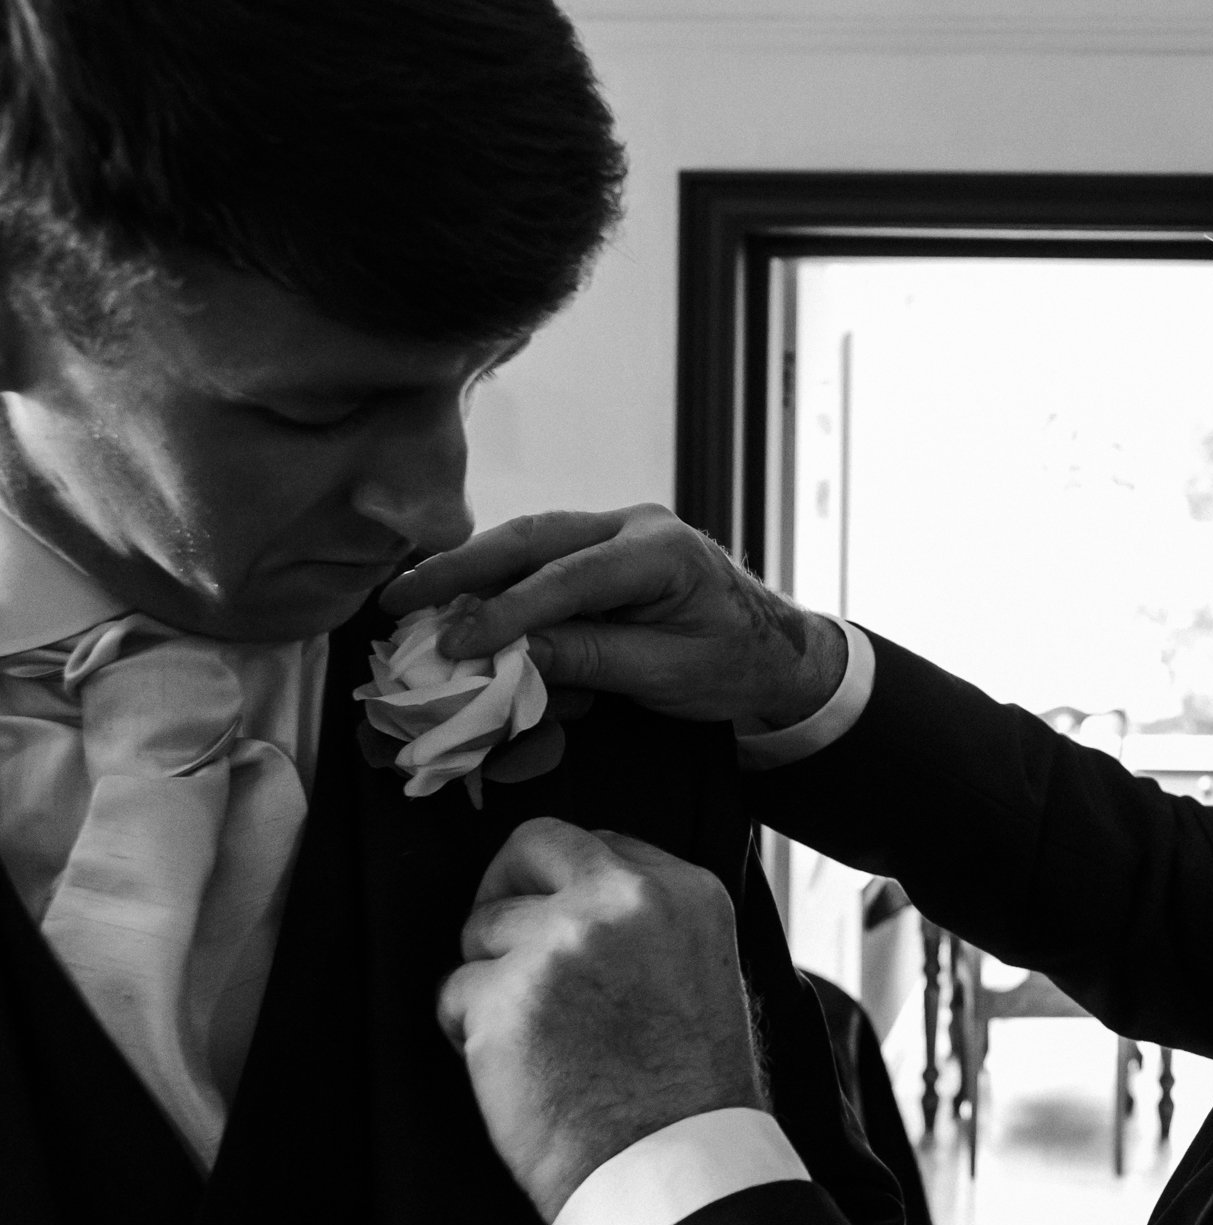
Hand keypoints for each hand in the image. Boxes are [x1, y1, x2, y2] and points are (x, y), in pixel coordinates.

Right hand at [378, 505, 846, 729]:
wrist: (777, 652)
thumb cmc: (734, 665)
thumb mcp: (668, 674)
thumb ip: (591, 658)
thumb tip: (509, 654)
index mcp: (662, 550)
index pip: (569, 578)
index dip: (506, 612)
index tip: (456, 645)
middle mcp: (635, 525)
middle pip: (533, 539)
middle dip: (461, 568)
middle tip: (398, 599)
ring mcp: (618, 531)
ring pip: (528, 542)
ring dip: (471, 572)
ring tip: (413, 600)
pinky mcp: (604, 550)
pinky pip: (541, 561)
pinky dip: (499, 584)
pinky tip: (459, 605)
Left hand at [438, 817, 764, 1220]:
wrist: (672, 1167)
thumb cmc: (690, 1093)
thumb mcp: (705, 976)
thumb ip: (652, 927)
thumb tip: (587, 904)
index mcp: (686, 893)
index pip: (600, 843)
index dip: (567, 882)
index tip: (559, 917)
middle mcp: (625, 900)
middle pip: (533, 848)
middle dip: (508, 891)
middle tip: (507, 945)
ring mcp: (561, 941)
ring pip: (484, 930)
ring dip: (492, 981)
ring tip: (538, 1040)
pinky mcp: (503, 992)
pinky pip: (452, 993)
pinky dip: (471, 1034)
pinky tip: (519, 1070)